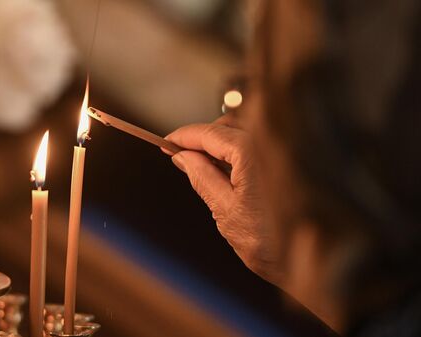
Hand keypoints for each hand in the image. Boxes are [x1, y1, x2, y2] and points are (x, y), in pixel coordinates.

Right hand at [166, 116, 281, 284]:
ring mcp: (287, 151)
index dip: (184, 136)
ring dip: (222, 143)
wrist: (318, 262)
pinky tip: (231, 172)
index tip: (166, 142)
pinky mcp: (295, 162)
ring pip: (246, 132)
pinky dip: (241, 151)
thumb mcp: (225, 210)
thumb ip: (201, 177)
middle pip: (228, 125)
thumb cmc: (272, 243)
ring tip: (205, 167)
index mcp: (252, 152)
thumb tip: (182, 157)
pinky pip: (261, 145)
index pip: (210, 133)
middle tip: (182, 156)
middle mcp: (273, 143)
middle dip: (203, 137)